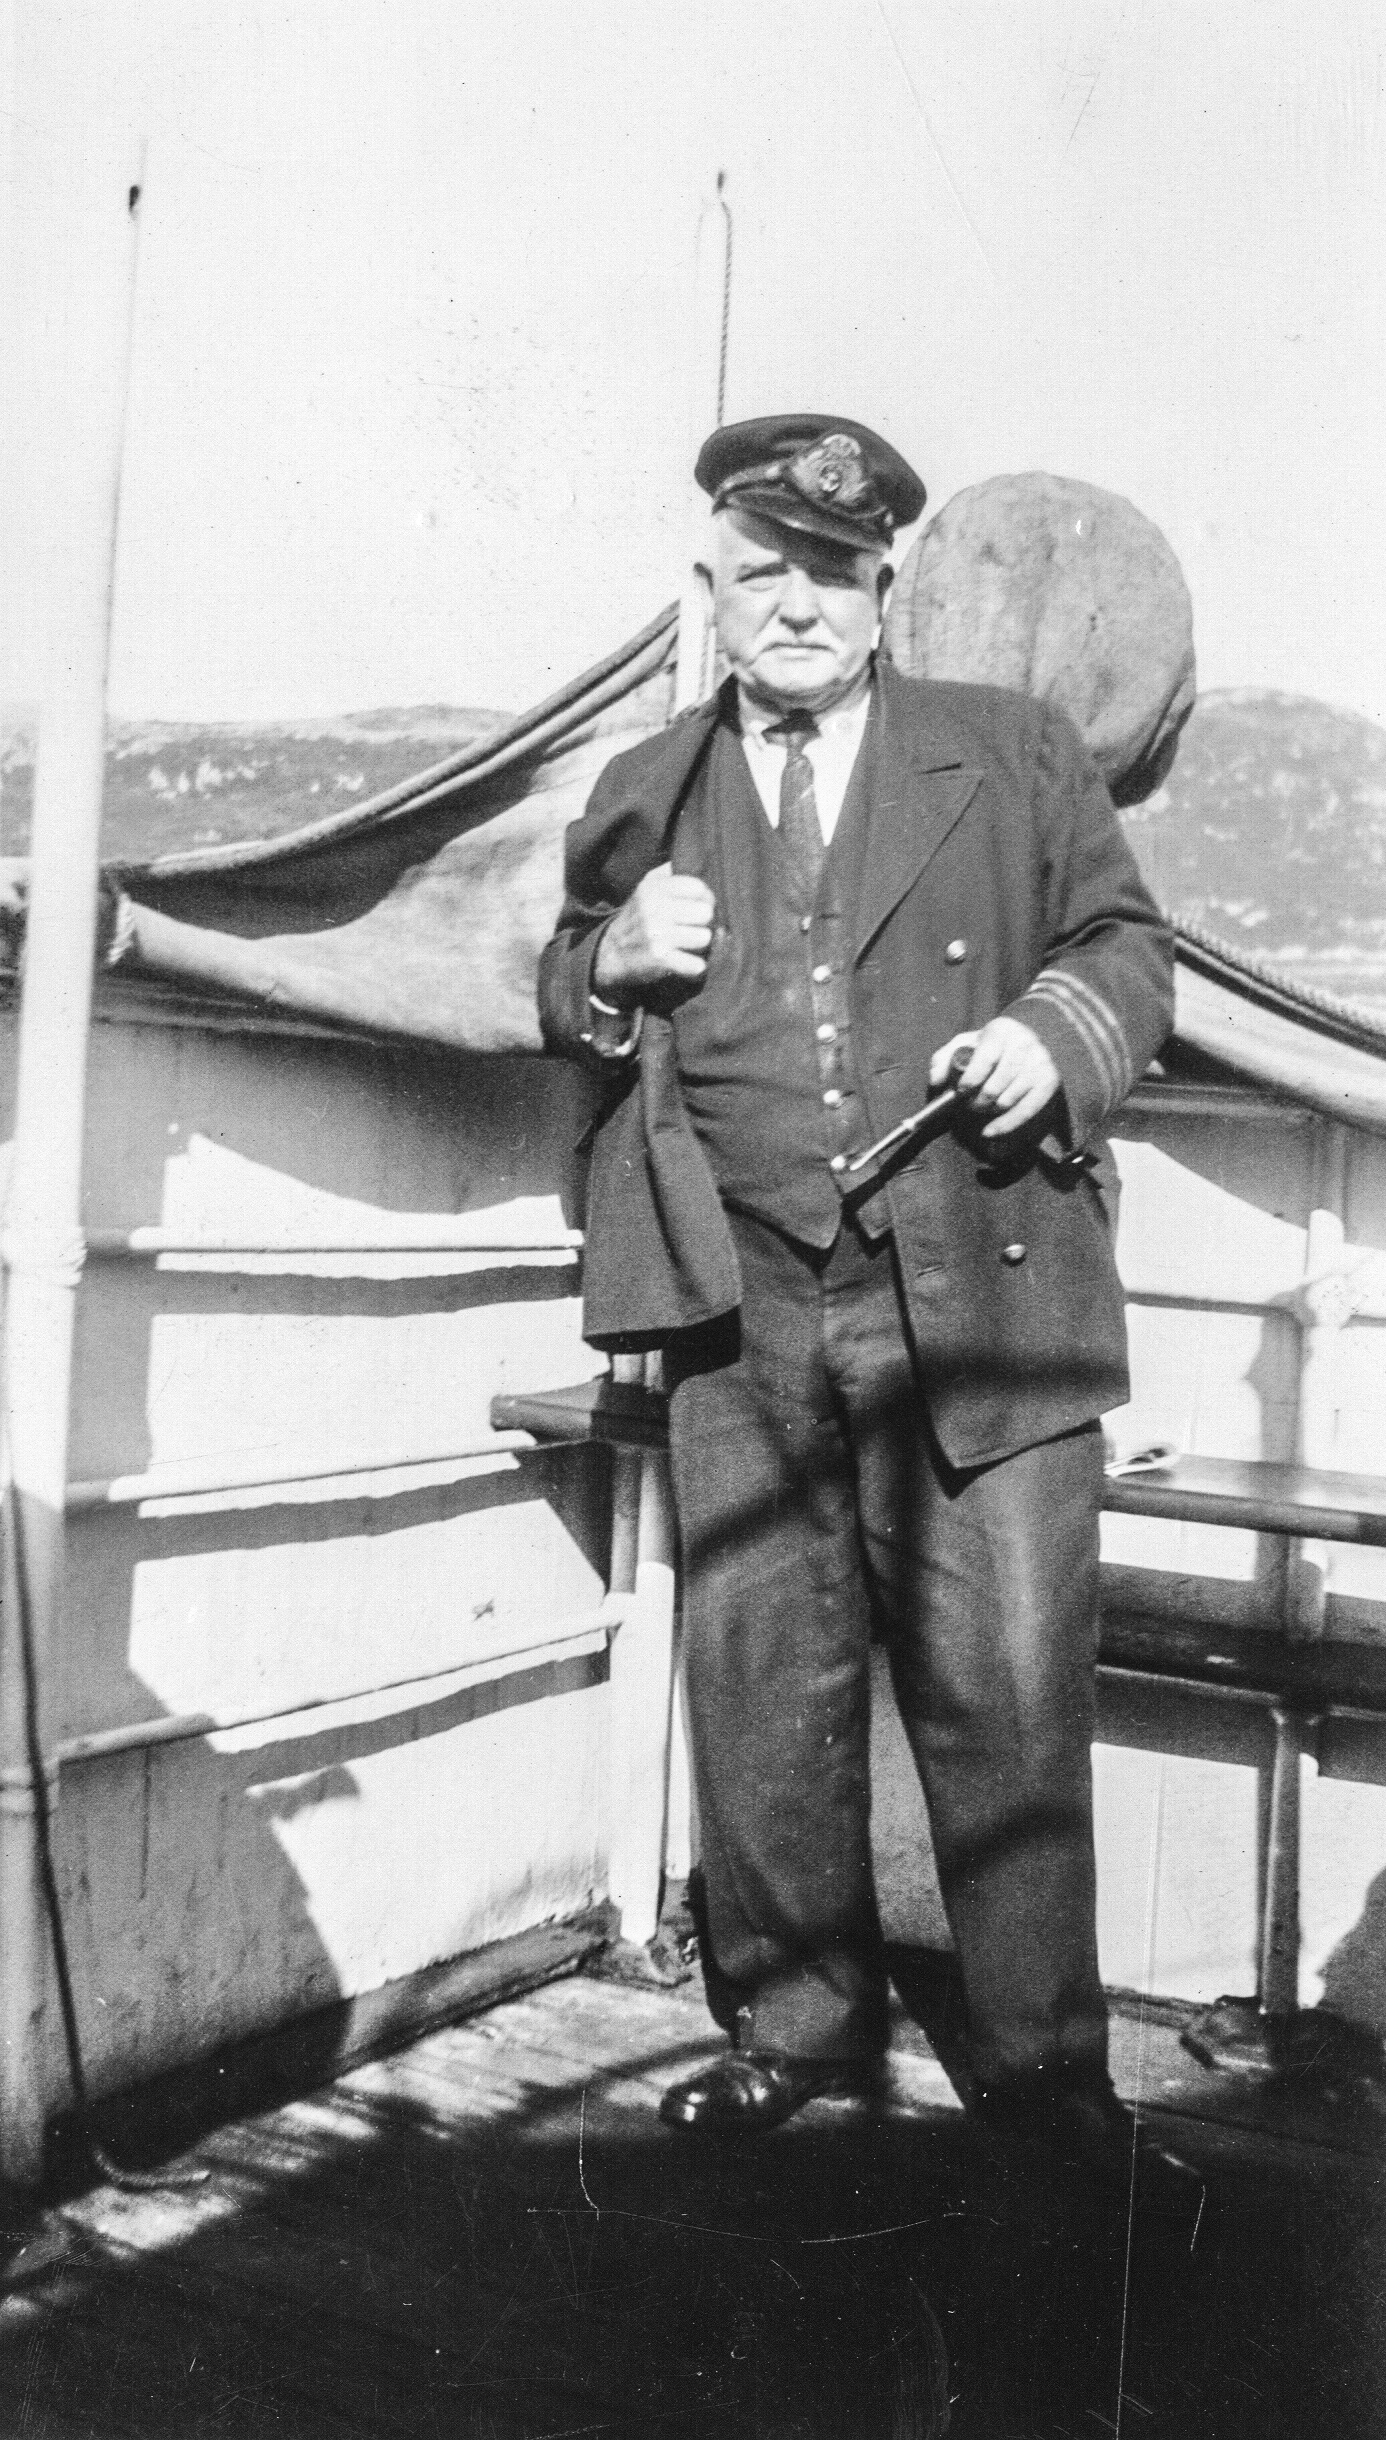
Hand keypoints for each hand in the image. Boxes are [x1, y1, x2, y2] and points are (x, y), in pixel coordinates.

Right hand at [593, 863, 715, 998]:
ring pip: (704, 938)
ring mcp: (657, 935)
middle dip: (703, 922)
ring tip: (687, 943)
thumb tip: (697, 864)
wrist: (611, 951)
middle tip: (692, 927)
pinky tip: (685, 961)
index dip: (704, 899)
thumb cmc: (638, 916)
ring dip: (699, 944)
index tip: (697, 906)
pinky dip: (694, 966)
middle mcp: (655, 910)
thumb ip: (670, 872)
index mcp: (654, 889)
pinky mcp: (660, 959)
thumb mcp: (647, 886)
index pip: (699, 888)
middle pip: (706, 913)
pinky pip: (696, 965)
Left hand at [929, 1017, 1060, 1138]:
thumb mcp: (965, 1042)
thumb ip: (943, 1059)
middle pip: (995, 1086)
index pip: (986, 1059)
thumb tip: (935, 1081)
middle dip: (977, 1101)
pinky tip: (989, 1131)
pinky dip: (1005, 1125)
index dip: (971, 1079)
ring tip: (982, 1107)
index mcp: (1001, 1031)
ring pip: (1007, 1101)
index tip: (961, 1091)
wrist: (1029, 1037)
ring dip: (989, 1110)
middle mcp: (1024, 1045)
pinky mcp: (1048, 1082)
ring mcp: (1039, 1064)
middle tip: (968, 1104)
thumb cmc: (990, 1044)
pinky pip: (1025, 1111)